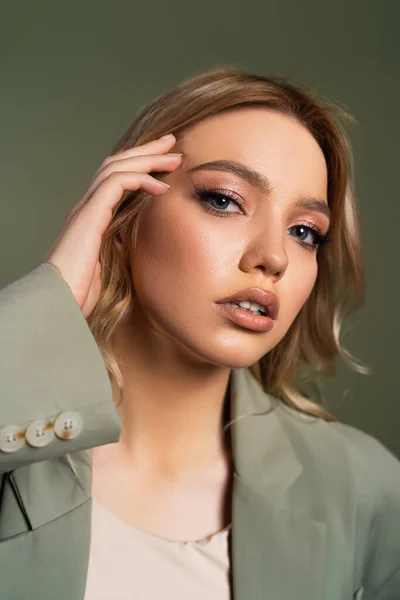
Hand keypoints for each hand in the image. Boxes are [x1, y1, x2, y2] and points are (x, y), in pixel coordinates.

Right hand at [45, 134, 181, 317]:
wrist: (59, 304)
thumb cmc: (82, 292)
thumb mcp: (112, 266)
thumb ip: (125, 247)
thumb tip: (145, 245)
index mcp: (92, 218)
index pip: (116, 180)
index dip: (141, 166)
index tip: (166, 162)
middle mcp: (86, 208)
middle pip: (116, 165)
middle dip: (146, 151)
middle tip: (172, 142)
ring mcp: (85, 210)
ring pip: (116, 168)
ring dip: (147, 159)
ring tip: (174, 157)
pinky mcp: (88, 216)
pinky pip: (115, 185)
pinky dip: (140, 180)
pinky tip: (161, 185)